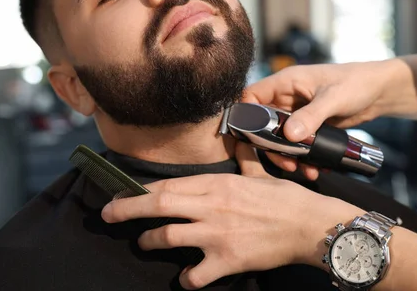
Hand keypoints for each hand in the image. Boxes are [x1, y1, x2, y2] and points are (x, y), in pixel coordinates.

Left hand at [101, 143, 363, 289]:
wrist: (310, 225)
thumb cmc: (286, 198)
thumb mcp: (261, 173)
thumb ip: (244, 158)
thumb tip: (239, 139)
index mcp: (217, 183)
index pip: (169, 184)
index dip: (141, 190)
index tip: (123, 194)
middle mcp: (212, 206)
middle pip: (158, 205)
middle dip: (127, 210)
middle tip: (106, 215)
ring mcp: (218, 234)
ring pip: (168, 237)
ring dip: (150, 241)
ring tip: (144, 243)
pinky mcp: (228, 259)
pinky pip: (196, 274)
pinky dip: (187, 279)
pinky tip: (186, 278)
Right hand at [242, 60, 403, 176]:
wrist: (380, 92)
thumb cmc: (357, 83)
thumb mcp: (334, 99)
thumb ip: (311, 116)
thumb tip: (289, 135)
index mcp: (286, 82)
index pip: (252, 96)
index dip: (246, 114)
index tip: (250, 136)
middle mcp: (287, 97)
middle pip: (263, 122)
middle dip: (270, 144)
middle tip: (284, 160)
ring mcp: (297, 113)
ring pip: (279, 137)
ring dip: (287, 154)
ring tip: (299, 168)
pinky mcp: (309, 126)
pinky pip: (297, 143)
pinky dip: (302, 156)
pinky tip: (314, 168)